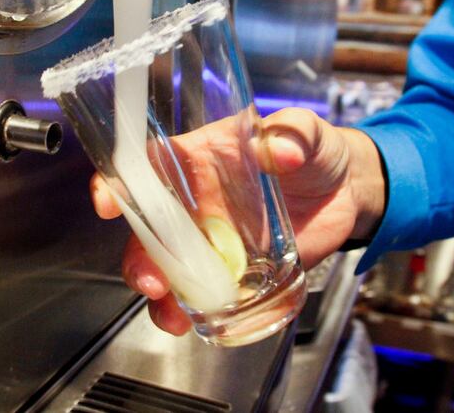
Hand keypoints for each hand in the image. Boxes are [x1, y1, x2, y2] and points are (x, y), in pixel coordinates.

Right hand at [91, 108, 385, 334]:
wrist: (347, 191)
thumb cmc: (314, 151)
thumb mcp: (307, 131)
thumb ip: (293, 133)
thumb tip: (282, 149)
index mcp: (199, 159)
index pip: (147, 165)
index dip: (118, 182)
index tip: (106, 202)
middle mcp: (196, 202)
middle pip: (149, 229)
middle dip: (140, 257)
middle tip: (150, 279)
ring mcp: (213, 241)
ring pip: (171, 269)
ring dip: (163, 294)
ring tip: (173, 313)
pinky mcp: (236, 271)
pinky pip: (207, 294)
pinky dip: (200, 311)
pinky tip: (203, 321)